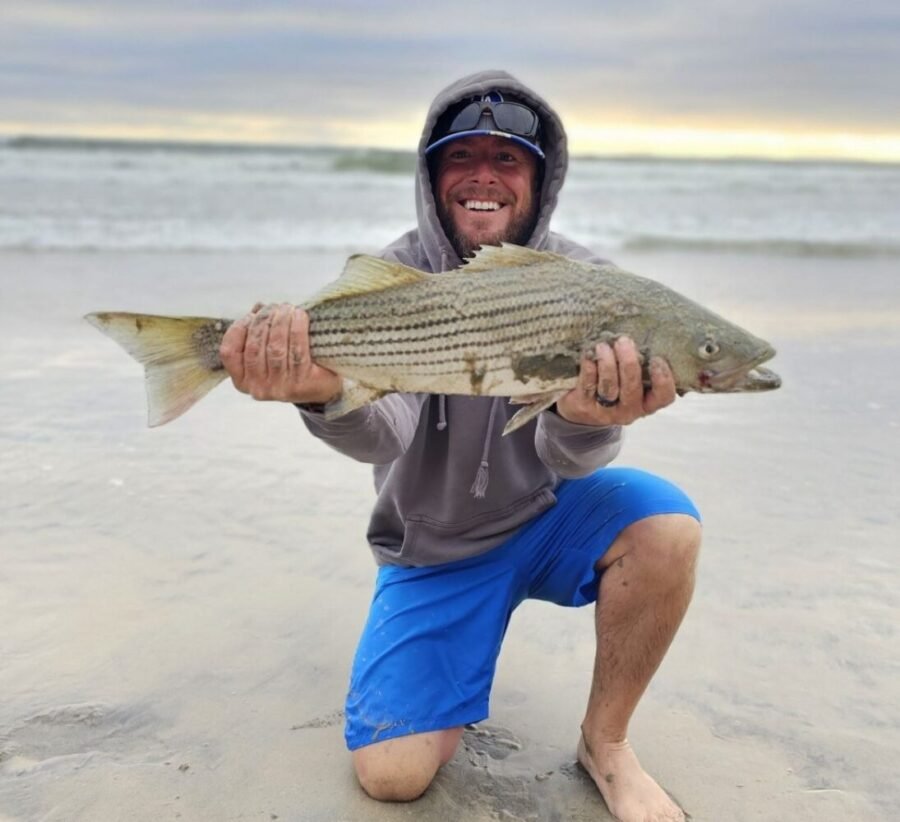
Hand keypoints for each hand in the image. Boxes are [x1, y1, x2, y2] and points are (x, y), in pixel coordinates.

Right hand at [219, 303, 341, 403]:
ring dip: (281, 321)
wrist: (323, 386)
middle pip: (255, 346)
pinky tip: (300, 316)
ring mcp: (279, 388)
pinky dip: (297, 328)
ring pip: (275, 347)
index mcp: (242, 380)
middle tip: (276, 306)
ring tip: (288, 308)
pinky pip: (297, 350)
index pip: (229, 352)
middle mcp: (258, 388)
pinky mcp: (301, 384)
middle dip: (264, 319)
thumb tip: (258, 308)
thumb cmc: (291, 364)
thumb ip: (258, 331)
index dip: (239, 328)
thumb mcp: (268, 352)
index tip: (253, 314)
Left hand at [555, 336, 675, 426]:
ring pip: (609, 387)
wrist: (583, 409)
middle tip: (624, 341)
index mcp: (647, 403)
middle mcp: (628, 410)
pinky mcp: (584, 406)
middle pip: (632, 388)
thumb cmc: (616, 386)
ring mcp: (605, 411)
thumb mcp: (632, 380)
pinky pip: (588, 385)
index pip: (663, 396)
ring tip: (603, 346)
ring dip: (607, 363)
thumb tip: (645, 335)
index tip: (657, 358)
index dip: (663, 379)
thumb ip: (641, 365)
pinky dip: (589, 367)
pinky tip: (589, 355)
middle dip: (628, 363)